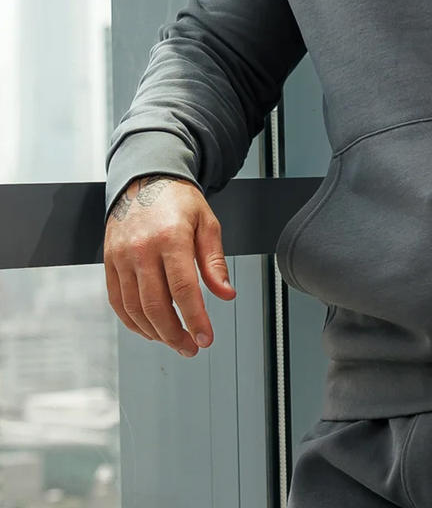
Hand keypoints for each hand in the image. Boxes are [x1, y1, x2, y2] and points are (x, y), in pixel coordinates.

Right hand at [103, 175, 235, 356]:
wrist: (145, 180)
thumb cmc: (179, 201)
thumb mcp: (207, 223)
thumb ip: (214, 261)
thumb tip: (226, 294)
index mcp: (171, 238)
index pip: (183, 289)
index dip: (195, 318)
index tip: (206, 338)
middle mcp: (142, 249)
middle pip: (155, 305)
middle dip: (175, 334)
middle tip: (191, 347)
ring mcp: (121, 257)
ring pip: (134, 308)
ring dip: (155, 332)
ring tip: (175, 341)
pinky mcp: (109, 262)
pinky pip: (118, 301)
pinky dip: (132, 322)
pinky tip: (150, 330)